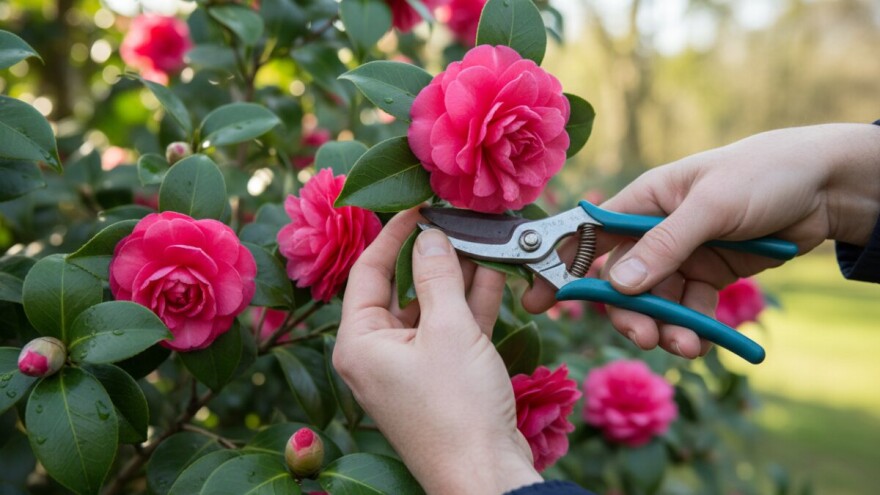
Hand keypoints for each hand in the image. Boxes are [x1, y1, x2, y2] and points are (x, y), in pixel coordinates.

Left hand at [334, 209, 541, 494]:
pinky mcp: (439, 379)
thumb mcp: (448, 329)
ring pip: (430, 309)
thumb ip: (438, 275)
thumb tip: (430, 235)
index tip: (418, 205)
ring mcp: (409, 368)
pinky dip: (470, 306)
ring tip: (482, 240)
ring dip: (457, 278)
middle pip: (401, 288)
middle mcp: (376, 353)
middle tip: (456, 220)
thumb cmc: (457, 407)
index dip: (392, 233)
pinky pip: (449, 332)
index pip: (367, 271)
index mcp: (359, 342)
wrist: (487, 476)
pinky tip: (494, 275)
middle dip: (432, 256)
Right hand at [524, 123, 879, 357]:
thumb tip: (618, 285)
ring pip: (654, 301)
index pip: (590, 234)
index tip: (540, 298)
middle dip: (626, 311)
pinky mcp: (709, 276)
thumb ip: (664, 245)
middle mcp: (656, 230)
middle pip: (621, 279)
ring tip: (683, 347)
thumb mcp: (711, 206)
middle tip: (641, 337)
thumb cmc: (764, 174)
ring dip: (662, 327)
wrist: (828, 186)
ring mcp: (682, 255)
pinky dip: (691, 327)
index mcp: (645, 200)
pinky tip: (702, 342)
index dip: (561, 264)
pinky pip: (688, 308)